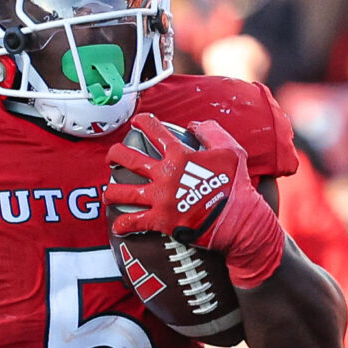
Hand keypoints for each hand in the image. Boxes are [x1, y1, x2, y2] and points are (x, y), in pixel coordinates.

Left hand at [105, 115, 283, 286]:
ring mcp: (160, 198)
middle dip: (115, 154)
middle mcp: (165, 174)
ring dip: (111, 192)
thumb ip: (211, 132)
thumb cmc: (236, 185)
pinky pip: (134, 222)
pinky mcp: (160, 221)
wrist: (239, 220)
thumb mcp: (231, 150)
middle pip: (129, 159)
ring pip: (123, 192)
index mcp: (180, 155)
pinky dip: (123, 225)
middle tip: (113, 156)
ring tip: (108, 193)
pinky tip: (118, 226)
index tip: (137, 121)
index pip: (154, 131)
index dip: (142, 122)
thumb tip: (193, 125)